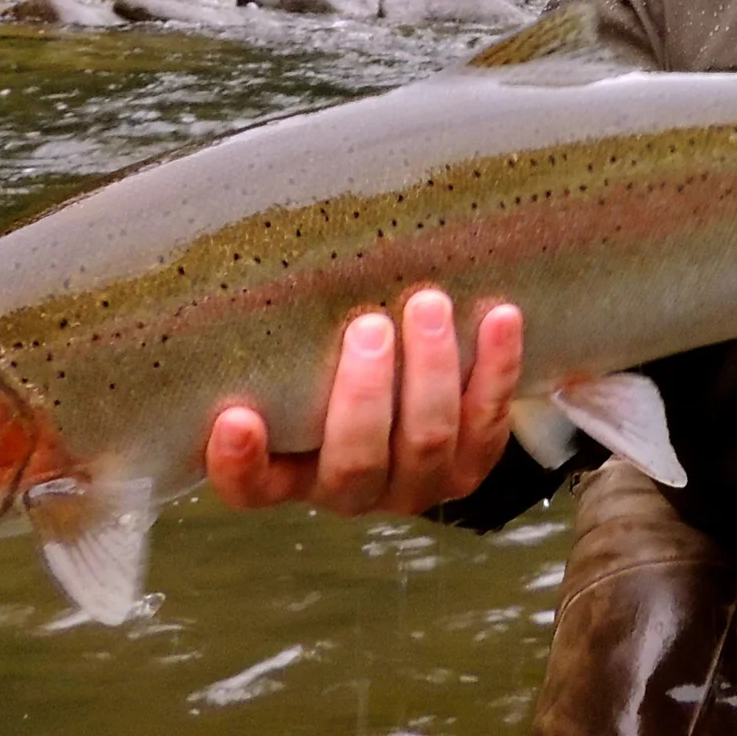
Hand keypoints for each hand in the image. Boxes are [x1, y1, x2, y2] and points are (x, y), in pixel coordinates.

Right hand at [206, 291, 523, 516]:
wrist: (413, 397)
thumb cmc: (328, 362)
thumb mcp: (298, 360)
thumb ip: (282, 332)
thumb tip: (263, 247)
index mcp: (290, 472)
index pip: (251, 485)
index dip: (239, 462)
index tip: (235, 417)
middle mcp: (348, 488)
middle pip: (354, 462)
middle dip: (364, 395)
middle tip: (368, 326)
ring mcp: (414, 483)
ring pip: (427, 440)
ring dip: (431, 371)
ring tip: (429, 304)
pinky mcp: (471, 465)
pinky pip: (488, 420)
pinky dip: (497, 368)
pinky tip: (501, 316)